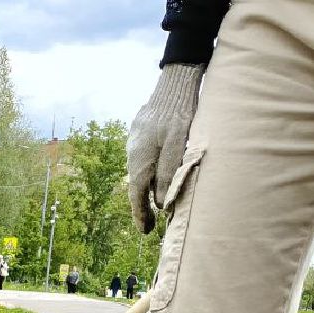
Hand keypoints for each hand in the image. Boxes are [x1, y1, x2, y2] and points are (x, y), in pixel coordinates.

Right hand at [127, 64, 203, 233]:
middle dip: (143, 205)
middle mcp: (132, 152)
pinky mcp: (140, 131)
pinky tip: (157, 173)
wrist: (176, 80)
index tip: (145, 232)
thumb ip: (168, 173)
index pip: (137, 194)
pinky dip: (149, 171)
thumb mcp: (178, 145)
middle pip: (137, 184)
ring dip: (147, 187)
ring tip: (156, 203)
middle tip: (150, 224)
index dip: (140, 215)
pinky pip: (143, 157)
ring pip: (140, 171)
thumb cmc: (181, 112)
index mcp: (140, 158)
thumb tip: (162, 202)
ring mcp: (134, 140)